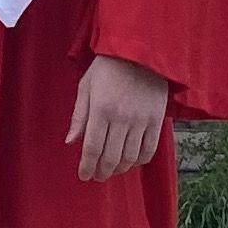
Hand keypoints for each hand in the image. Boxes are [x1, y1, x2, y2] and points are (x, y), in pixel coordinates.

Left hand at [66, 53, 169, 183]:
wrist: (140, 51)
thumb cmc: (108, 67)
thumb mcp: (86, 86)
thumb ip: (79, 116)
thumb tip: (71, 142)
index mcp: (101, 109)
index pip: (92, 148)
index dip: (87, 166)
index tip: (84, 176)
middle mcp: (121, 118)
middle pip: (111, 157)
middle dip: (102, 172)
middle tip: (97, 176)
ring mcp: (141, 120)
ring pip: (130, 157)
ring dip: (120, 169)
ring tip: (112, 171)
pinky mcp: (156, 120)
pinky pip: (149, 149)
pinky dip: (140, 161)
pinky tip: (132, 161)